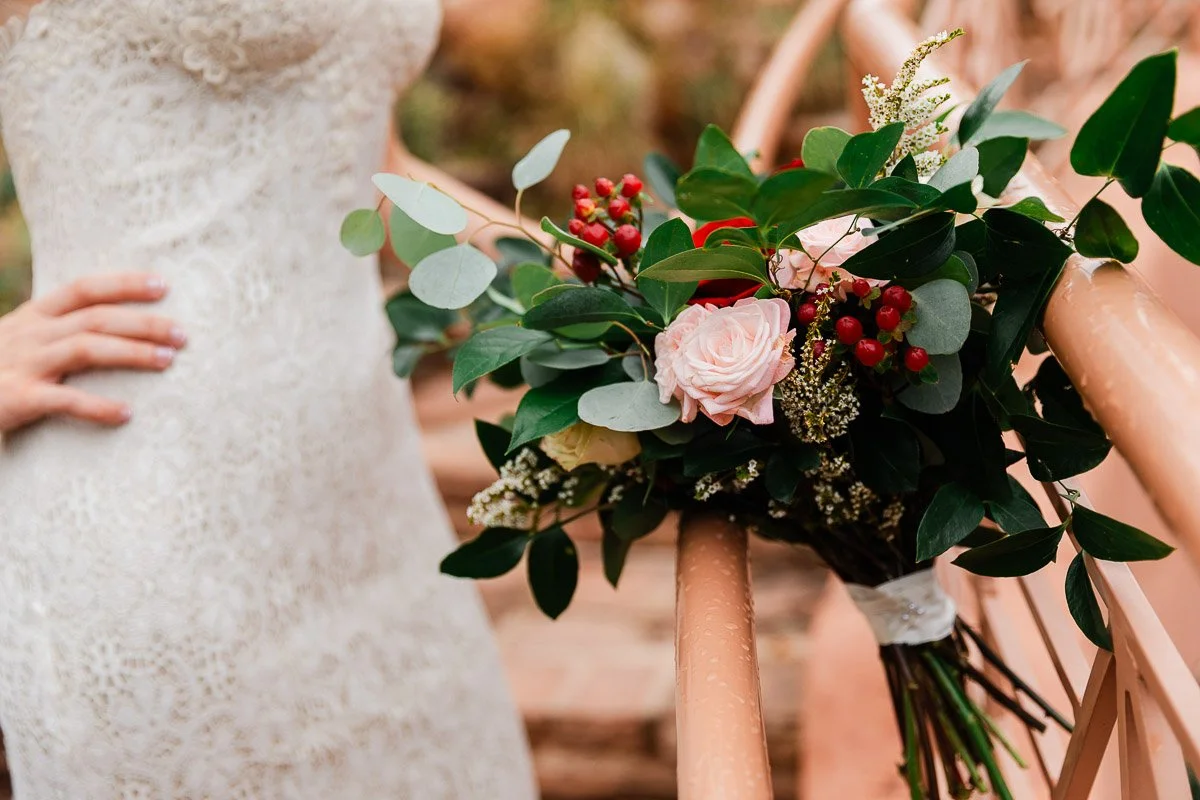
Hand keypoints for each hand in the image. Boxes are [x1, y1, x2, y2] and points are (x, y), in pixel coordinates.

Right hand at [0, 273, 186, 432]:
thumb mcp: (20, 343)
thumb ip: (58, 333)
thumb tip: (117, 327)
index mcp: (32, 316)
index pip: (83, 288)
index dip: (124, 283)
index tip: (164, 285)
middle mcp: (28, 334)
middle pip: (96, 318)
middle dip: (144, 322)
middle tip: (185, 334)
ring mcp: (21, 364)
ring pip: (86, 348)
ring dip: (132, 353)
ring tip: (169, 361)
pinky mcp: (15, 399)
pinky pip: (63, 401)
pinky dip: (97, 407)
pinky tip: (126, 414)